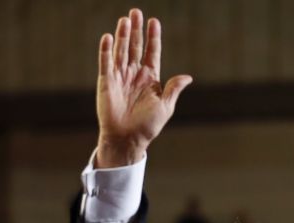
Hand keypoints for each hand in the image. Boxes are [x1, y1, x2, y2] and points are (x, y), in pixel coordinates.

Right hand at [95, 8, 191, 167]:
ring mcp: (120, 77)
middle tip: (136, 12)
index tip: (154, 21)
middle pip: (136, 46)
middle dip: (136, 30)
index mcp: (150, 79)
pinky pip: (106, 63)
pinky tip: (108, 37)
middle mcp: (134, 74)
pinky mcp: (106, 83)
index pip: (152, 52)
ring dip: (123, 35)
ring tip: (125, 20)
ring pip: (121, 51)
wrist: (127, 139)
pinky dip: (106, 50)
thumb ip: (173, 89)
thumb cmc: (147, 126)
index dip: (153, 37)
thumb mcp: (165, 107)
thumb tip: (187, 77)